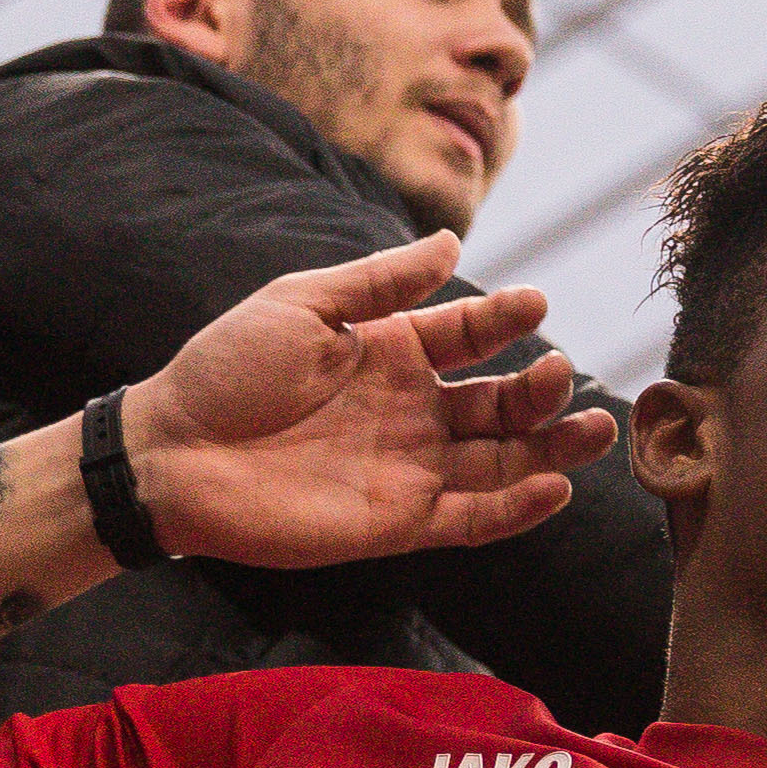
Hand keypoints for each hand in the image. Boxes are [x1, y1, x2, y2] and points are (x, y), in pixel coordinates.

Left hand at [127, 228, 621, 568]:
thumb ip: (378, 284)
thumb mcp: (301, 305)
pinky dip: (515, 508)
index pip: (468, 334)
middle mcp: (411, 411)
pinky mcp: (396, 524)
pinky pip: (469, 518)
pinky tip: (553, 487)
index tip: (535, 302)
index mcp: (391, 352)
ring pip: (501, 461)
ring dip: (552, 447)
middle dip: (540, 389)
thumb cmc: (224, 370)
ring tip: (596, 429)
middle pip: (499, 404)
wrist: (170, 453)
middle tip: (562, 372)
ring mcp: (408, 468)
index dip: (504, 320)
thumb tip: (450, 243)